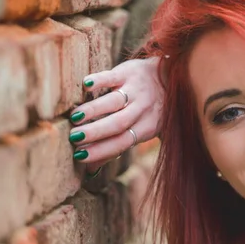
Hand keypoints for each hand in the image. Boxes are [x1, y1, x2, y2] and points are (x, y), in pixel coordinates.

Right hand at [69, 57, 162, 172]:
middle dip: (95, 132)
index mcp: (146, 128)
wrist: (171, 78)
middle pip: (118, 123)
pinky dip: (100, 80)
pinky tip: (85, 85)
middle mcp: (143, 110)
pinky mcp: (129, 72)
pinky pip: (114, 76)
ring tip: (74, 117)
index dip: (101, 150)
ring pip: (114, 101)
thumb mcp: (141, 131)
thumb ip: (116, 149)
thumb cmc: (148, 112)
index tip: (79, 156)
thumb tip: (89, 171)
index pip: (122, 142)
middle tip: (73, 137)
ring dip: (93, 110)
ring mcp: (137, 90)